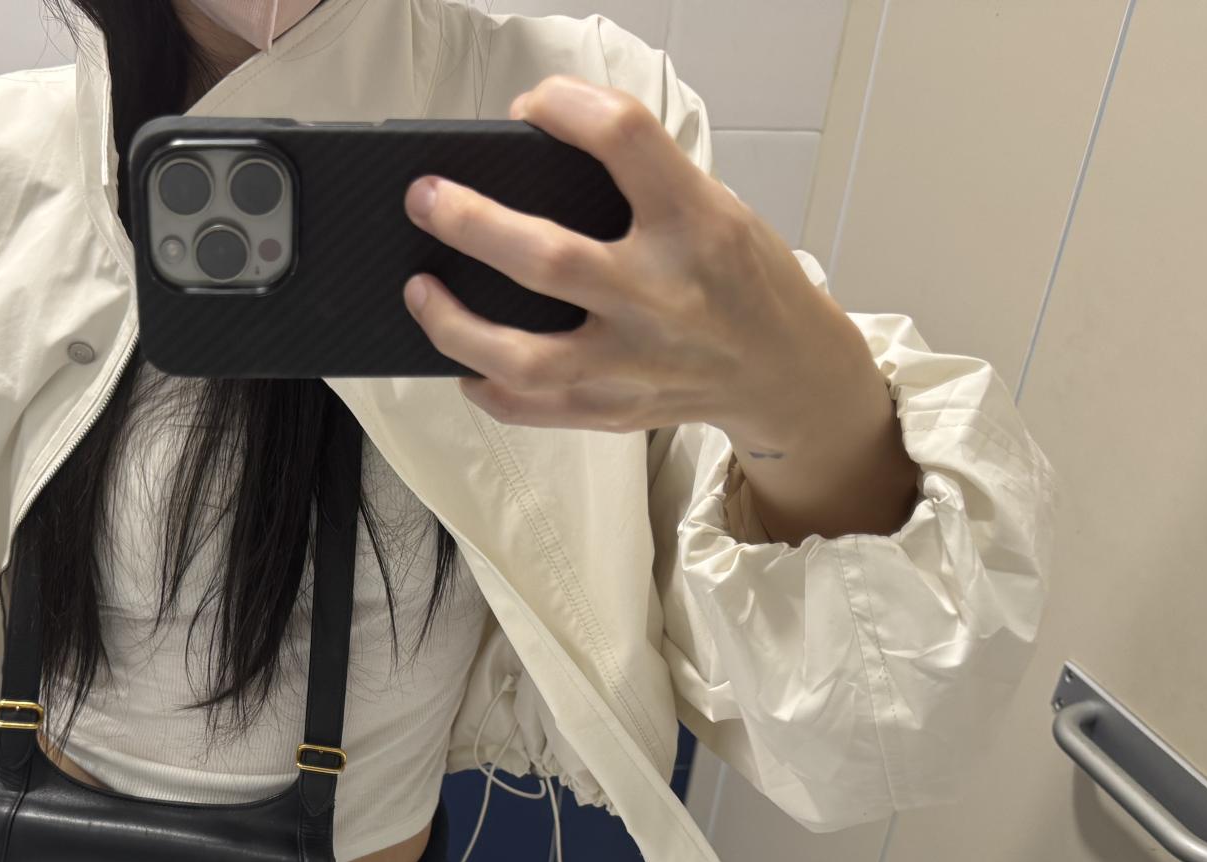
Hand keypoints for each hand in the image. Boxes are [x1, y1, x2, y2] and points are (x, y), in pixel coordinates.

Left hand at [401, 74, 849, 437]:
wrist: (787, 370)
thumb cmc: (739, 278)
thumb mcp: (714, 207)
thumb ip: (640, 183)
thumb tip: (532, 155)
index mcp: (696, 223)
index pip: (624, 138)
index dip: (566, 107)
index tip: (530, 106)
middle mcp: (663, 295)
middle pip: (547, 259)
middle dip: (470, 222)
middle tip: (424, 198)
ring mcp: (636, 363)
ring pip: (524, 355)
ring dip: (455, 324)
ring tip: (419, 289)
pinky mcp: (616, 411)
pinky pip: (531, 409)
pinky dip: (486, 387)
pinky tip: (463, 363)